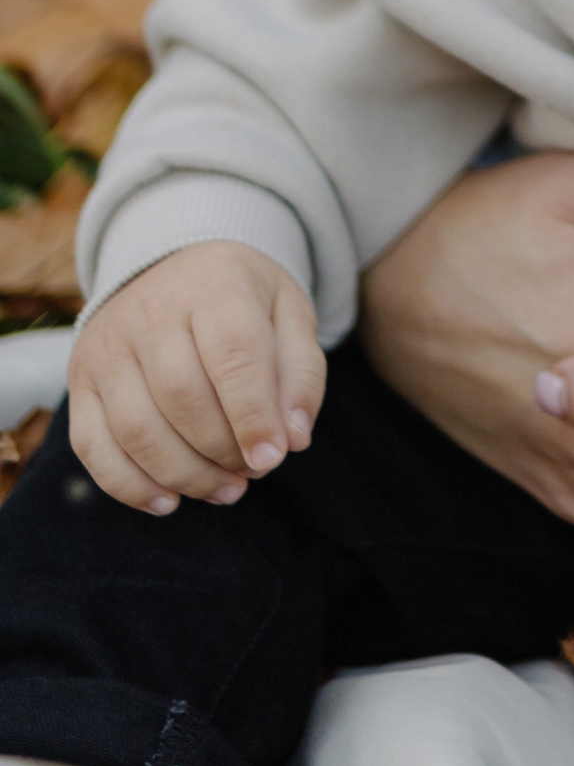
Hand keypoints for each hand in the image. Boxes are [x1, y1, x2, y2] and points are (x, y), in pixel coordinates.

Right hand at [68, 242, 326, 513]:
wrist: (174, 265)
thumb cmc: (241, 299)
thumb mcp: (289, 314)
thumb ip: (301, 374)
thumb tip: (294, 440)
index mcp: (213, 285)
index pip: (233, 358)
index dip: (254, 416)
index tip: (273, 457)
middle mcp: (149, 312)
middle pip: (182, 399)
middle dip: (222, 450)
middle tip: (253, 470)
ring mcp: (107, 347)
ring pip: (137, 430)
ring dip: (184, 475)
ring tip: (226, 489)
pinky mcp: (81, 380)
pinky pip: (93, 446)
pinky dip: (129, 485)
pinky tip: (169, 501)